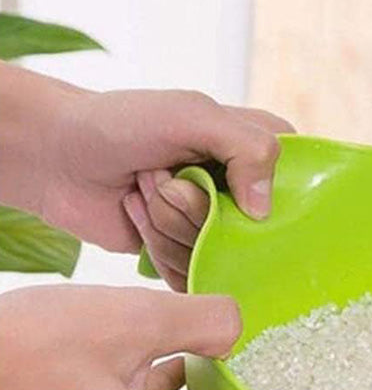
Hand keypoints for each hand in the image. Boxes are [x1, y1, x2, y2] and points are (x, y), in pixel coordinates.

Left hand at [0, 64, 291, 290]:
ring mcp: (214, 228)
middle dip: (200, 210)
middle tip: (169, 182)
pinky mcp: (186, 256)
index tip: (230, 189)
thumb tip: (264, 211)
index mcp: (257, 153)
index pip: (297, 190)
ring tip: (145, 192)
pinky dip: (158, 246)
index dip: (265, 198)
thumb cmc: (122, 123)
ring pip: (218, 256)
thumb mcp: (194, 115)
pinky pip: (191, 275)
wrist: (57, 155)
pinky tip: (138, 216)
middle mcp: (242, 193)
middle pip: (254, 234)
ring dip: (170, 225)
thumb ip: (247, 148)